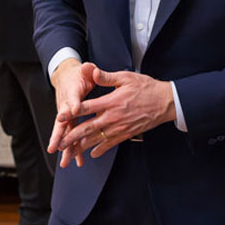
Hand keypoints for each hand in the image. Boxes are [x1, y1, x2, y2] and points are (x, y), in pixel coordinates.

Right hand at [47, 59, 97, 166]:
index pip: (70, 101)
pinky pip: (72, 136)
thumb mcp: (84, 72)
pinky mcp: (71, 121)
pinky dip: (74, 148)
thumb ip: (87, 71)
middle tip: (54, 148)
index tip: (68, 114)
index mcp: (71, 94)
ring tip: (66, 163)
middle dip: (58, 136)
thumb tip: (88, 67)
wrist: (68, 77)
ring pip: (65, 134)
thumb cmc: (78, 75)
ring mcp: (67, 116)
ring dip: (66, 148)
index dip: (69, 108)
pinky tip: (78, 160)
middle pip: (61, 123)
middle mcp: (66, 107)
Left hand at [55, 67, 175, 161]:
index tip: (60, 117)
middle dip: (72, 136)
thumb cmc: (146, 87)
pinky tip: (92, 153)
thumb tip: (91, 71)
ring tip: (70, 151)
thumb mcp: (126, 78)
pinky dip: (100, 149)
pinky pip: (110, 143)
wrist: (165, 102)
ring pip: (97, 139)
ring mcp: (119, 127)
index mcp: (111, 101)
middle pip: (88, 128)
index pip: (87, 107)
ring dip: (82, 146)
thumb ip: (107, 77)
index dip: (72, 112)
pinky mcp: (126, 134)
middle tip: (60, 143)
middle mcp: (113, 117)